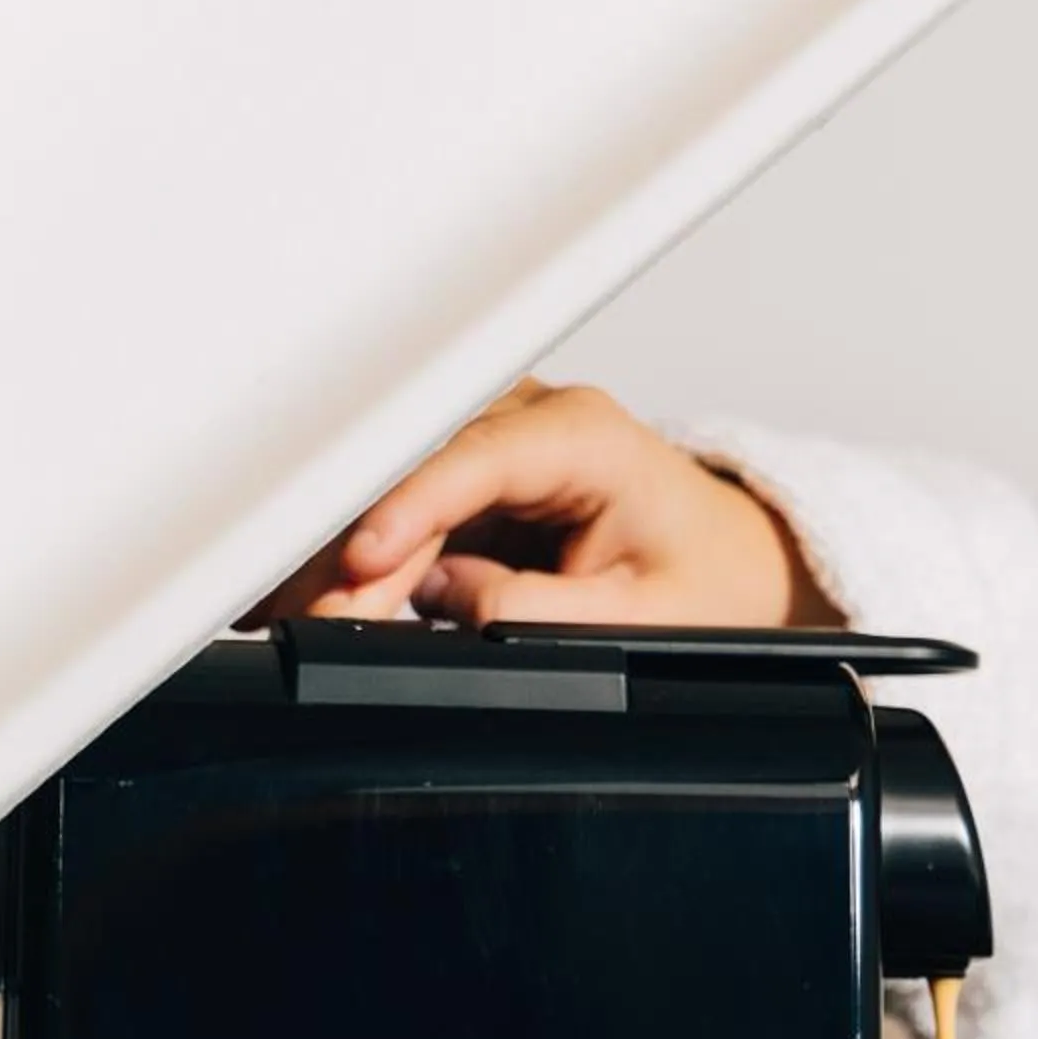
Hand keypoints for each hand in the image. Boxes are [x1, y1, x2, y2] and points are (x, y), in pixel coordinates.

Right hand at [250, 380, 838, 629]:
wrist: (731, 563)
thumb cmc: (708, 576)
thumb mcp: (648, 614)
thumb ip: (548, 610)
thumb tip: (450, 602)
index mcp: (588, 438)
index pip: (477, 458)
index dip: (411, 507)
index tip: (362, 561)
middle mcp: (535, 422)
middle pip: (419, 471)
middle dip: (364, 548)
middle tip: (315, 616)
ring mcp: (499, 444)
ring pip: (399, 491)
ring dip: (354, 556)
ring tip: (306, 616)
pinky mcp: (476, 480)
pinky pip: (409, 515)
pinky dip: (374, 561)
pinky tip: (335, 598)